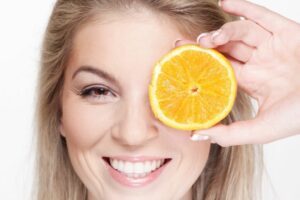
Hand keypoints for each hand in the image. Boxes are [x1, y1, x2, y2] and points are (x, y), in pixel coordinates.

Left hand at [176, 0, 299, 145]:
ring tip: (208, 38)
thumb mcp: (262, 129)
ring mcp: (273, 46)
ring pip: (242, 33)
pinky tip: (225, 3)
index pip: (219, 70)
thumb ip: (230, 135)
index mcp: (252, 81)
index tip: (180, 61)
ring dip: (223, 32)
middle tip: (183, 44)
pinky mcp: (288, 32)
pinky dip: (244, 8)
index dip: (200, 65)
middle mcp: (260, 62)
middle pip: (226, 49)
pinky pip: (262, 17)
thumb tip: (196, 135)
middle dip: (204, 46)